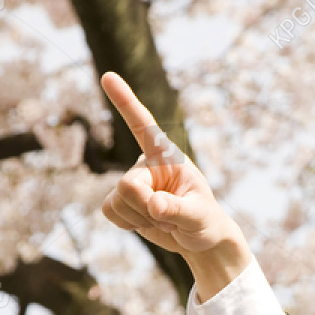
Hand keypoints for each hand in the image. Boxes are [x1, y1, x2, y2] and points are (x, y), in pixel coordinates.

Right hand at [98, 72, 250, 297]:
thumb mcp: (199, 216)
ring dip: (139, 218)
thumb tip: (154, 205)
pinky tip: (146, 223)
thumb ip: (178, 209)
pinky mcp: (120, 200)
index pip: (144, 126)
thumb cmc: (205, 221)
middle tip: (169, 218)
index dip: (125, 102)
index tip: (108, 76)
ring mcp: (132, 182)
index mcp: (167, 157)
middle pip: (127, 185)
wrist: (198, 239)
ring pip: (116, 201)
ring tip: (163, 219)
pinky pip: (109, 212)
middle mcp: (146, 164)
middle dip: (144, 208)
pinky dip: (128, 223)